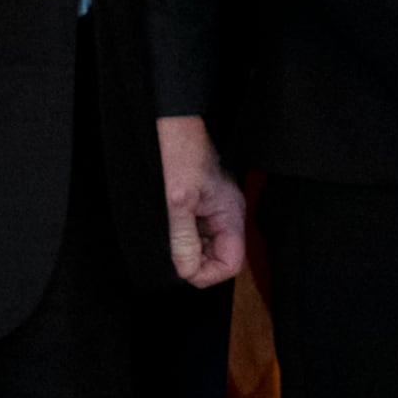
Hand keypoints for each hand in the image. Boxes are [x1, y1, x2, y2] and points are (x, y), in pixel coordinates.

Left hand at [158, 118, 245, 288]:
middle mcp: (226, 215)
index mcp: (230, 214)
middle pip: (218, 259)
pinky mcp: (200, 205)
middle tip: (170, 248)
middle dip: (193, 260)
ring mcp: (214, 210)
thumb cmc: (178, 152)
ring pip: (204, 248)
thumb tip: (186, 272)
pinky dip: (179, 236)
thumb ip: (183, 239)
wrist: (171, 124)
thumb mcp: (176, 202)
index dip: (205, 272)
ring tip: (167, 231)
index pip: (230, 264)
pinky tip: (167, 223)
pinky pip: (195, 233)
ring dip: (184, 248)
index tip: (180, 266)